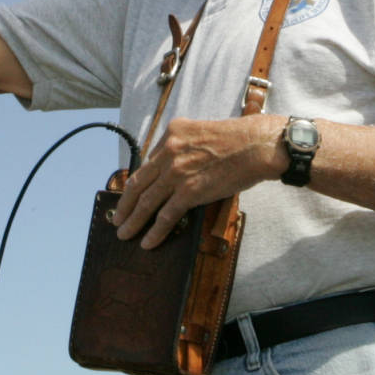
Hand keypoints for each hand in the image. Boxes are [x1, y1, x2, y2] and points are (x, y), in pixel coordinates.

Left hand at [113, 115, 285, 248]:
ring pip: (146, 202)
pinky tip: (148, 242)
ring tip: (124, 233)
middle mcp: (168, 151)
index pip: (148, 162)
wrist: (257, 145)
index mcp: (171, 133)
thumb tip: (174, 170)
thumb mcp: (202, 132)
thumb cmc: (238, 140)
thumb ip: (184, 147)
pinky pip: (165, 216)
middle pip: (138, 183)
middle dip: (124, 204)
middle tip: (117, 217)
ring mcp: (176, 172)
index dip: (138, 182)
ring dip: (133, 221)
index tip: (131, 194)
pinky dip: (155, 231)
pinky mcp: (189, 191)